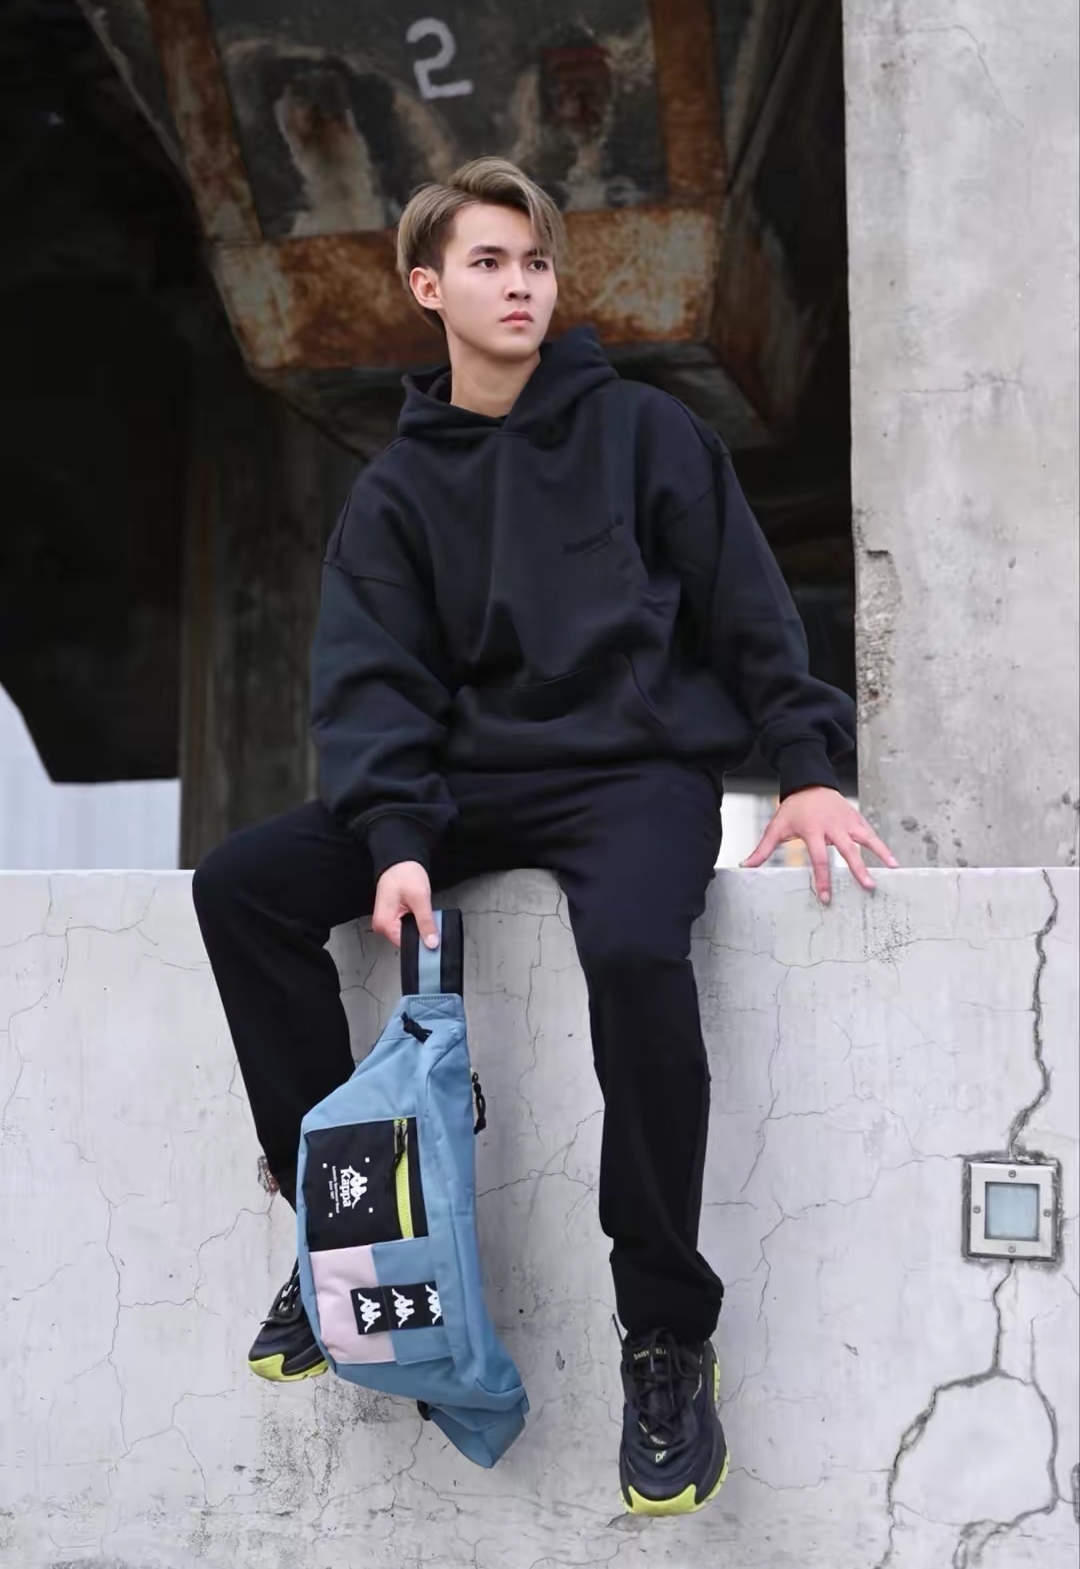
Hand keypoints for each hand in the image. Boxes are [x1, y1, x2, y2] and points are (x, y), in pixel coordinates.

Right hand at [372, 861, 438, 949]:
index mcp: (385, 923)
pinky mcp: (392, 917)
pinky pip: (406, 927)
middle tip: (433, 926)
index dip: (422, 944)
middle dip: (421, 935)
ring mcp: (387, 921)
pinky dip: (416, 923)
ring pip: (407, 934)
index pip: (405, 944)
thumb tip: (431, 942)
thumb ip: (426, 922)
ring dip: (419, 929)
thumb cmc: (405, 873)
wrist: (399, 860)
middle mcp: (382, 925)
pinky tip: (421, 916)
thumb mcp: (420, 898)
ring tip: (426, 917)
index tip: (435, 942)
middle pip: (406, 941)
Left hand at [741, 786, 898, 903]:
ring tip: (892, 870)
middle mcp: (833, 825)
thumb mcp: (776, 827)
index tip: (827, 897)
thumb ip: (763, 849)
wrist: (810, 782)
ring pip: (866, 838)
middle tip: (868, 886)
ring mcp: (847, 821)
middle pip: (847, 850)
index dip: (823, 879)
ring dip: (880, 853)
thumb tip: (745, 866)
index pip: (819, 858)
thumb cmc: (793, 808)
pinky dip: (881, 845)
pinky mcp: (856, 818)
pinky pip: (870, 833)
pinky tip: (892, 860)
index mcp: (813, 830)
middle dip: (858, 869)